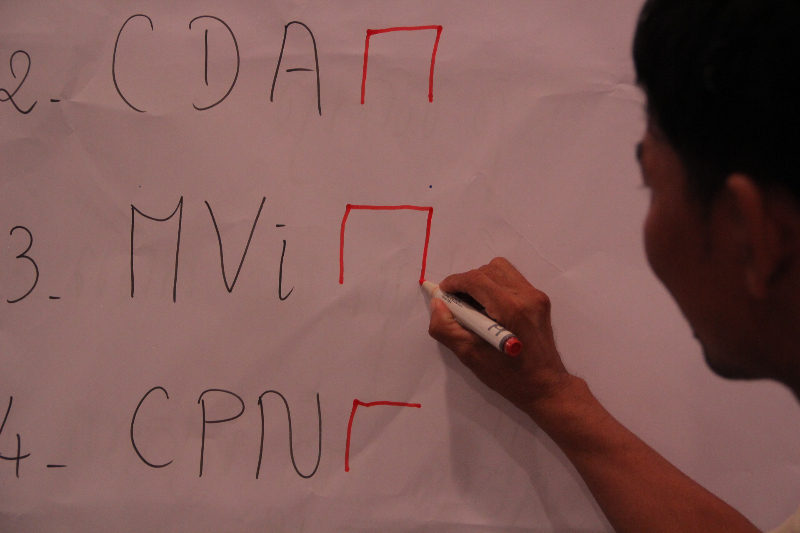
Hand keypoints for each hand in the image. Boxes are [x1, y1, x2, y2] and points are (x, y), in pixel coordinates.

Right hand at [428, 257, 570, 411]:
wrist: (545, 385)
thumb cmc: (508, 376)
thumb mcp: (470, 355)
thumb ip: (446, 327)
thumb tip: (438, 303)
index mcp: (510, 309)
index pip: (475, 279)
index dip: (454, 283)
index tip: (443, 294)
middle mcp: (526, 295)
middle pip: (488, 269)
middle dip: (467, 282)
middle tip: (458, 304)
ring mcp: (536, 296)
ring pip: (501, 269)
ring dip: (482, 281)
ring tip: (475, 305)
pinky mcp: (540, 300)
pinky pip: (511, 280)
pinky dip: (495, 287)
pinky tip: (491, 309)